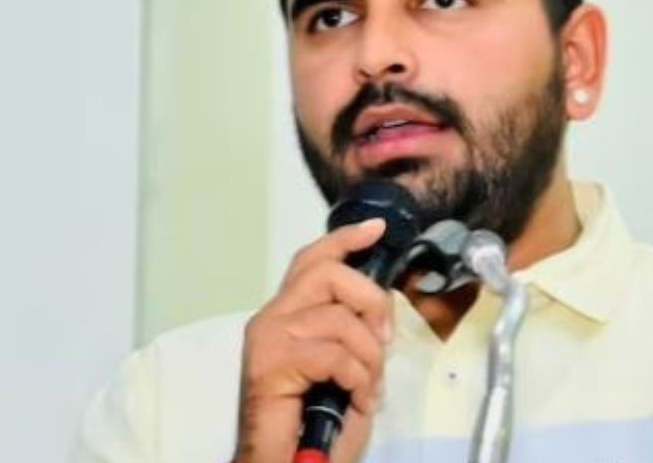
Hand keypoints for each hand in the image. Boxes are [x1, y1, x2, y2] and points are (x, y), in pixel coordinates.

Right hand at [234, 218, 392, 462]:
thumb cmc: (314, 423)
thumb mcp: (345, 366)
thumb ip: (355, 331)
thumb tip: (383, 306)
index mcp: (286, 314)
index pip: (312, 260)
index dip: (345, 239)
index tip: (375, 229)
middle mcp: (271, 319)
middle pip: (330, 273)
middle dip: (371, 301)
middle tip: (384, 341)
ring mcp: (268, 339)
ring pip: (340, 319)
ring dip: (369, 357)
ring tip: (368, 387)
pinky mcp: (271, 364)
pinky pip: (335, 355)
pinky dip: (359, 380)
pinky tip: (358, 401)